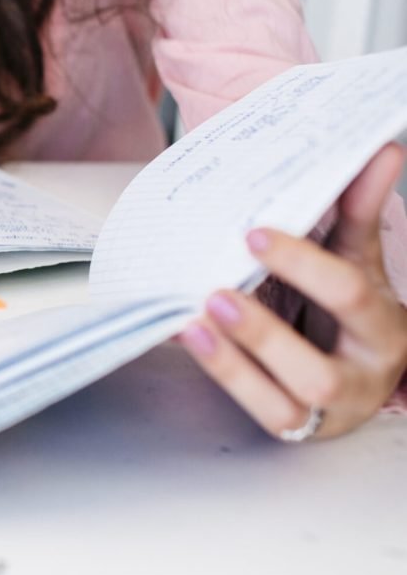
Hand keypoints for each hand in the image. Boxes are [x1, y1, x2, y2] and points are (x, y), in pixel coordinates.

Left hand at [179, 143, 406, 439]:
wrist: (364, 366)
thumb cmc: (352, 307)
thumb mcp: (358, 259)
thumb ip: (360, 210)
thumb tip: (381, 149)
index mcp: (385, 326)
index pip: (349, 295)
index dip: (305, 265)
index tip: (254, 234)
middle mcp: (363, 375)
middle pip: (319, 369)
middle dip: (265, 335)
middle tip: (217, 293)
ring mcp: (328, 411)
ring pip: (287, 403)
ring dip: (234, 365)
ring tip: (194, 322)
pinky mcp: (295, 425)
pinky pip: (261, 411)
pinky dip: (225, 378)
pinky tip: (189, 340)